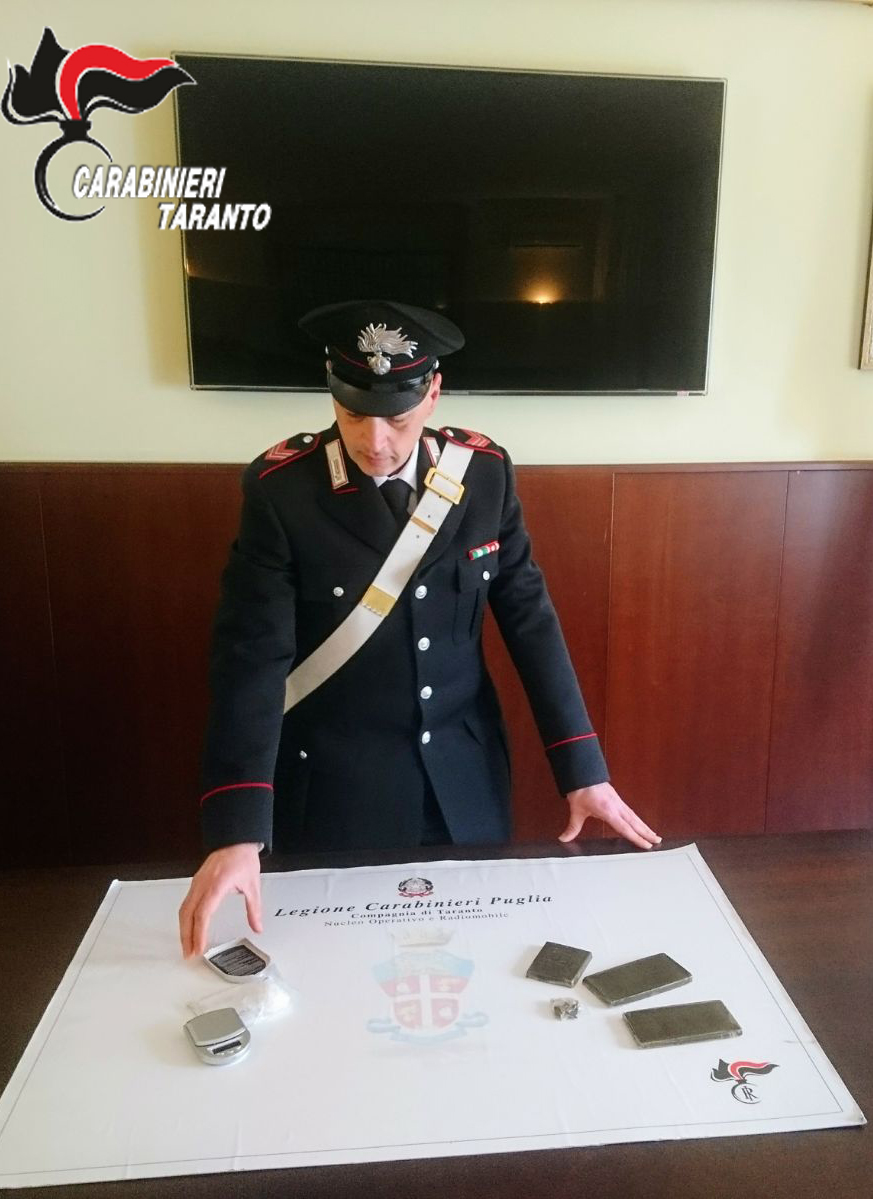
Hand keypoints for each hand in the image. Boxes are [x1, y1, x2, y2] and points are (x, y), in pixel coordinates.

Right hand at [178, 843, 262, 957]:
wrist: (235, 839)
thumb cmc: (242, 858)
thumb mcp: (253, 884)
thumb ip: (254, 908)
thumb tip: (257, 927)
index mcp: (216, 885)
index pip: (203, 913)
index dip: (199, 932)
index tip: (199, 947)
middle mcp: (202, 884)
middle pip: (188, 914)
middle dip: (186, 936)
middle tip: (189, 954)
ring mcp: (197, 883)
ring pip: (184, 910)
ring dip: (184, 929)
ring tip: (187, 946)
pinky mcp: (196, 883)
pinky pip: (186, 903)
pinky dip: (185, 919)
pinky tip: (188, 928)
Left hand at [559, 783, 660, 849]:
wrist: (582, 773)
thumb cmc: (581, 790)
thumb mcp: (576, 810)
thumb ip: (572, 827)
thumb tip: (564, 838)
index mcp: (608, 810)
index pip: (625, 827)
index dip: (636, 837)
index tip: (646, 845)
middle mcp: (616, 807)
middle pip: (635, 822)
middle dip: (646, 833)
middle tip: (658, 841)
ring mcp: (618, 802)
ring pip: (634, 817)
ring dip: (644, 826)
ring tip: (654, 835)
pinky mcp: (617, 799)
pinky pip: (630, 812)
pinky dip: (637, 819)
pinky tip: (640, 824)